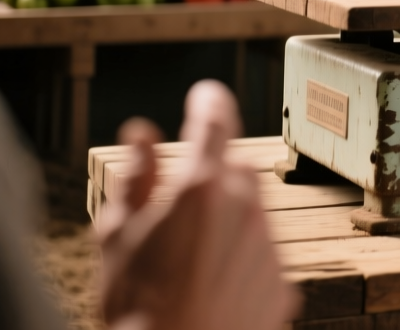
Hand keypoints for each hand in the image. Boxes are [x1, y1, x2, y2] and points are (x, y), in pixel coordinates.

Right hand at [95, 81, 299, 329]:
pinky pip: (261, 258)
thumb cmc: (135, 306)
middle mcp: (246, 208)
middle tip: (174, 214)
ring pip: (250, 214)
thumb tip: (142, 133)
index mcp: (201, 187)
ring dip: (224, 223)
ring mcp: (270, 246)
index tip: (205, 93)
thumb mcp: (116, 237)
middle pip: (233, 170)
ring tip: (184, 266)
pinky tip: (207, 292)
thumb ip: (133, 178)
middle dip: (207, 179)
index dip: (208, 103)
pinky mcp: (283, 282)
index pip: (213, 123)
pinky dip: (238, 264)